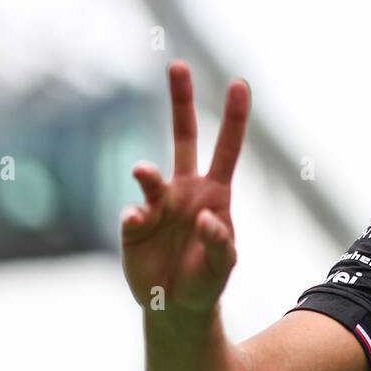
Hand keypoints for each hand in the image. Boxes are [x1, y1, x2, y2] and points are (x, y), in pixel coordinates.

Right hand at [120, 60, 250, 315]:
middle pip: (183, 137)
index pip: (226, 148)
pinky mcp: (134, 227)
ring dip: (146, 174)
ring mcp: (158, 206)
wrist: (176, 305)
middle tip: (179, 65)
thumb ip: (221, 243)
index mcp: (215, 193)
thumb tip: (206, 217)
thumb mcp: (224, 265)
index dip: (233, 117)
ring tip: (143, 173)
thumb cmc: (206, 279)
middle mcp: (185, 190)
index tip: (239, 83)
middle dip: (180, 100)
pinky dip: (133, 216)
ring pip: (150, 177)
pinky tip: (136, 223)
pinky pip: (132, 215)